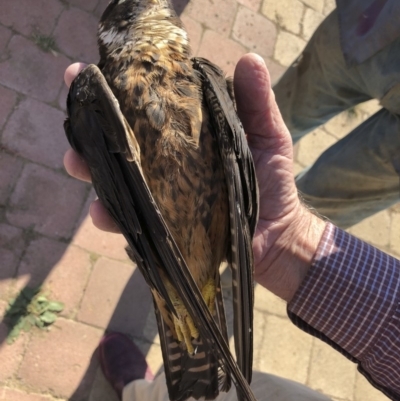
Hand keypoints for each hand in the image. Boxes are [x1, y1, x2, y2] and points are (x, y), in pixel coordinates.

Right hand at [63, 54, 325, 300]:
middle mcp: (166, 163)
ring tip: (77, 162)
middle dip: (89, 128)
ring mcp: (160, 196)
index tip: (85, 72)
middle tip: (74, 116)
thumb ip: (257, 104)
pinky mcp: (161, 227)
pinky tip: (103, 212)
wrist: (276, 234)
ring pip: (116, 179)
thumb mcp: (267, 138)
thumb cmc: (272, 184)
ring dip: (90, 170)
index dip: (114, 90)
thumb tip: (250, 59)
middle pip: (119, 141)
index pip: (143, 109)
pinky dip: (114, 216)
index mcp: (185, 137)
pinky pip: (130, 221)